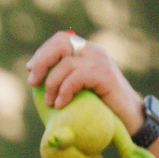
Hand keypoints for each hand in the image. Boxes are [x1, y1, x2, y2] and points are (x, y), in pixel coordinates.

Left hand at [25, 30, 142, 133]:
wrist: (128, 118)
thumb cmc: (98, 107)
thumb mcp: (76, 89)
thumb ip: (60, 79)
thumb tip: (33, 78)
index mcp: (86, 51)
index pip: (60, 40)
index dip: (42, 52)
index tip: (31, 70)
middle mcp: (93, 52)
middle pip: (60, 44)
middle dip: (42, 63)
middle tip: (34, 83)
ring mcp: (101, 62)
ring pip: (65, 64)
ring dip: (51, 84)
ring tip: (50, 102)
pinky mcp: (105, 75)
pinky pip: (77, 77)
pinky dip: (64, 91)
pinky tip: (61, 104)